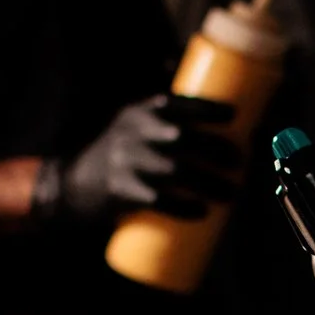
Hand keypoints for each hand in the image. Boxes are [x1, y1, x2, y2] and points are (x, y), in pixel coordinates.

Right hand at [33, 92, 239, 227]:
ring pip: (177, 171)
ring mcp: (127, 162)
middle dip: (217, 149)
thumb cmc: (122, 155)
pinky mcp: (123, 191)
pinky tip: (203, 210)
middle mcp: (133, 132)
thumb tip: (230, 117)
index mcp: (140, 112)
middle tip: (240, 162)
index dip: (207, 108)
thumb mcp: (136, 127)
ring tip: (232, 192)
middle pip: (183, 138)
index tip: (234, 115)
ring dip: (210, 183)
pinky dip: (184, 206)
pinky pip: (159, 199)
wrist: (73, 184)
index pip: (176, 103)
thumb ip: (171, 120)